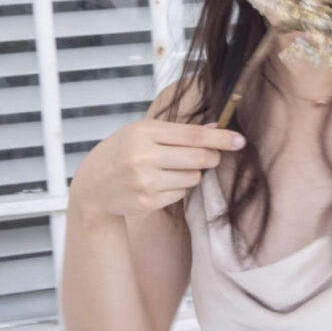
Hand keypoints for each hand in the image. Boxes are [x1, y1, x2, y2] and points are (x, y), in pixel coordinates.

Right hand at [69, 119, 244, 218]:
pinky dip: (177, 189)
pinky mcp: (148, 202)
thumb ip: (179, 132)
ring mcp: (145, 181)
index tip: (240, 141)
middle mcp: (143, 156)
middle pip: (199, 158)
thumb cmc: (120, 153)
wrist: (91, 187)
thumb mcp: (142, 134)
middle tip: (212, 156)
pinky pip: (180, 194)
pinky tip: (158, 184)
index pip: (193, 135)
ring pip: (193, 178)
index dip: (220, 138)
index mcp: (144, 132)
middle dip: (212, 157)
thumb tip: (216, 128)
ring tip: (170, 169)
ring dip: (192, 173)